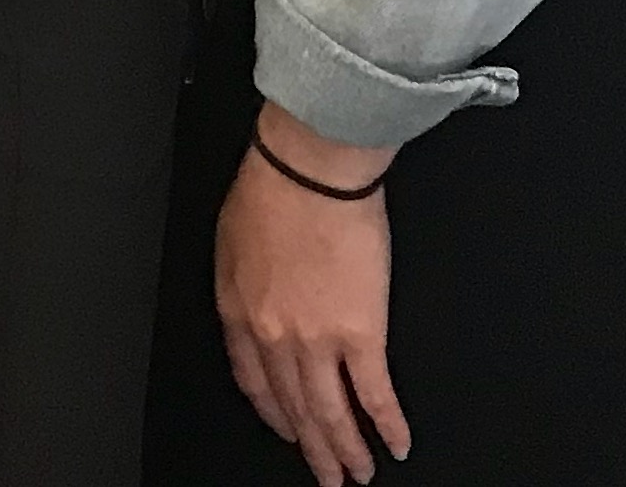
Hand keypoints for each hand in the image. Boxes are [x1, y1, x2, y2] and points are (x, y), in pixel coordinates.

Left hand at [216, 117, 410, 483]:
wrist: (307, 170)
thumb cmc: (271, 188)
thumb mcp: (231, 240)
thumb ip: (242, 285)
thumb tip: (254, 307)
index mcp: (238, 308)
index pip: (253, 381)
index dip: (272, 413)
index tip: (286, 430)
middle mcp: (273, 334)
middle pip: (294, 406)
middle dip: (313, 448)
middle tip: (328, 475)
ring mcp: (316, 339)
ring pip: (331, 413)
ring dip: (348, 450)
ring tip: (360, 473)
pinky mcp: (361, 333)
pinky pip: (374, 394)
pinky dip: (386, 425)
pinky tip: (393, 443)